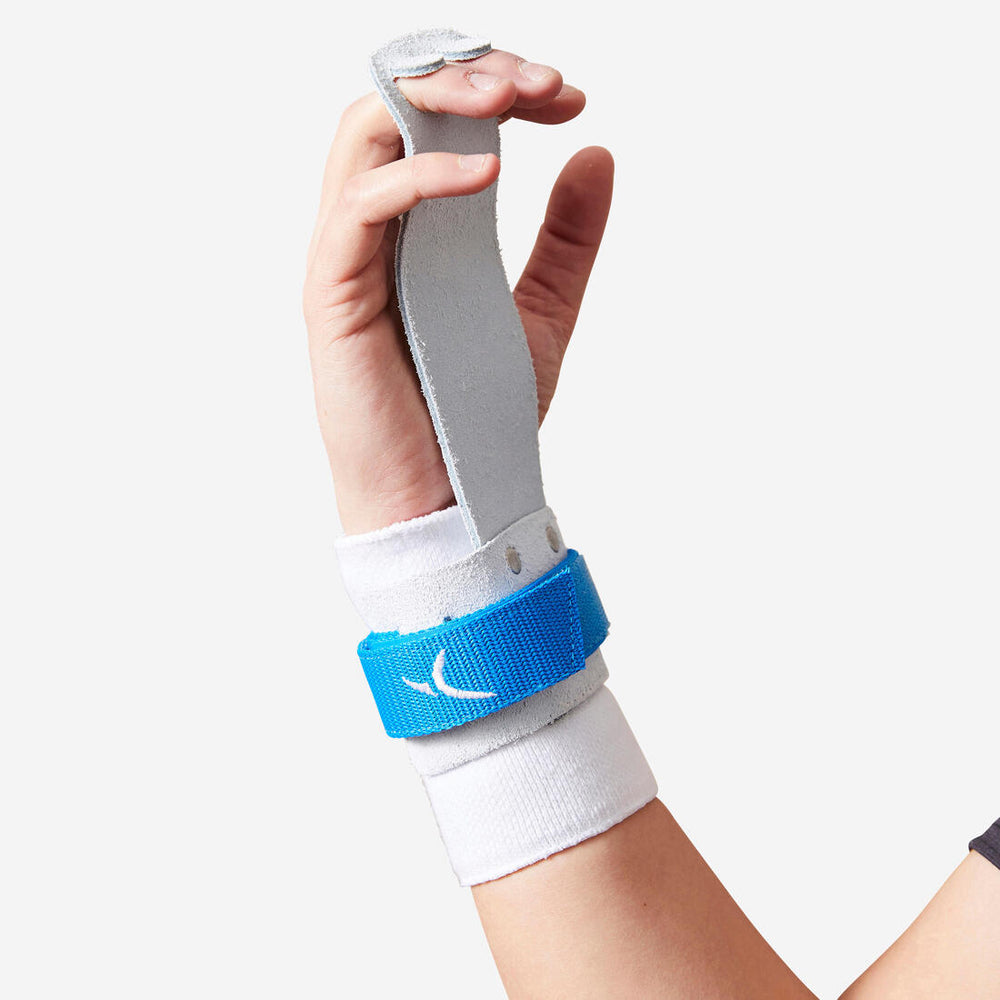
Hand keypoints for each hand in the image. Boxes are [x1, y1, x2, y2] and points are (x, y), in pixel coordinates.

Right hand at [303, 49, 613, 533]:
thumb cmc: (478, 415)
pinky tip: (487, 174)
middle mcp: (373, 230)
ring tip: (511, 101)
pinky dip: (419, 175)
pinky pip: (361, 206)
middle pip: (394, 105)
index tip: (568, 98)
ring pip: (365, 133)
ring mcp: (346, 258)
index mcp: (415, 229)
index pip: (434, 119)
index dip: (497, 88)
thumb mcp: (543, 309)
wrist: (449, 500)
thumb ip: (565, 238)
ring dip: (438, 98)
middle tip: (542, 84)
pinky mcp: (331, 294)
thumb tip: (597, 154)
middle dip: (470, 73)